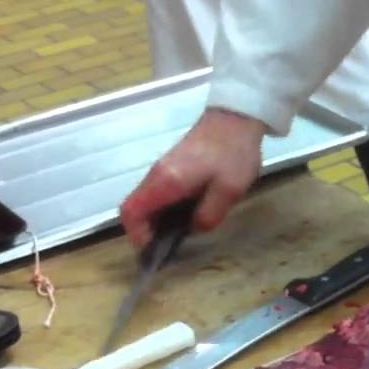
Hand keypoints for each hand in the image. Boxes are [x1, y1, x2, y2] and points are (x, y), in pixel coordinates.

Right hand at [119, 107, 267, 247]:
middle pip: (135, 208)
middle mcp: (156, 175)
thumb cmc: (233, 154)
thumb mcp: (228, 192)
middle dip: (146, 231)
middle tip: (170, 247)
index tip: (154, 250)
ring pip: (146, 201)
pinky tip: (187, 215)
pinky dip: (164, 209)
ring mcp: (162, 168)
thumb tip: (192, 229)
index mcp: (166, 181)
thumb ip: (208, 215)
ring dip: (156, 220)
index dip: (136, 235)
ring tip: (181, 234)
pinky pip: (158, 193)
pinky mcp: (171, 166)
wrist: (237, 118)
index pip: (131, 211)